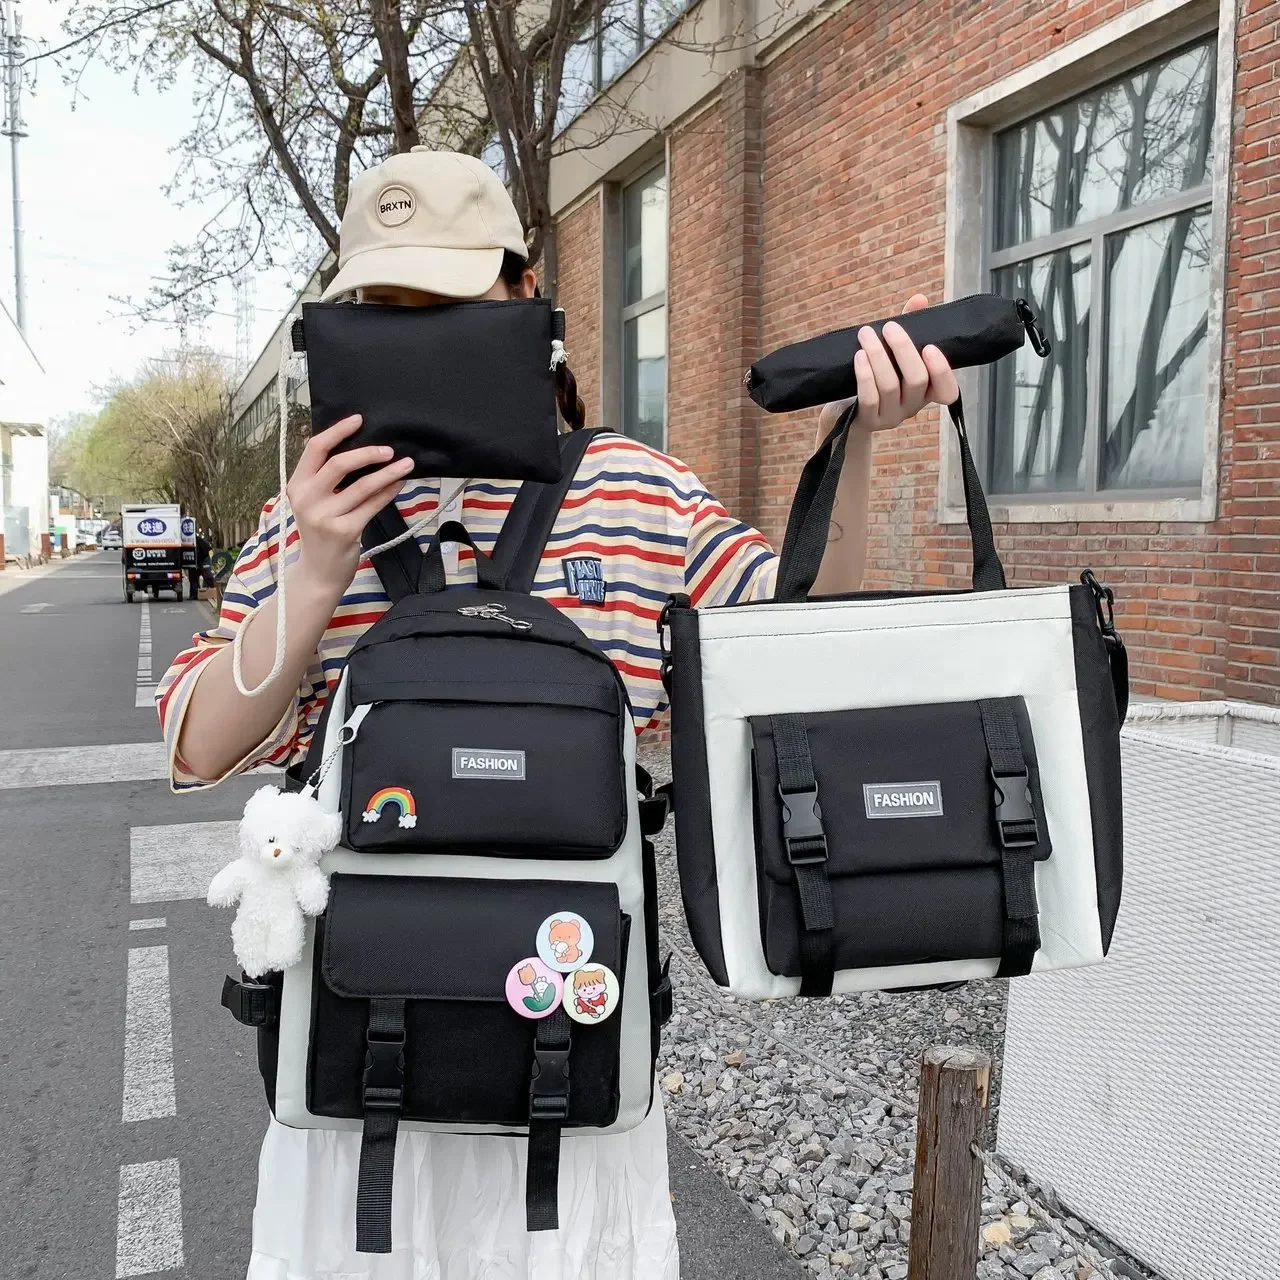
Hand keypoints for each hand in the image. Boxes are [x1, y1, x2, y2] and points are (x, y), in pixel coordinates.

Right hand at [285, 416, 412, 594]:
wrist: (319, 572)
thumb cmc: (321, 532)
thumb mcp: (314, 502)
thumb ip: (326, 478)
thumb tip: (361, 448)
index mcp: (297, 485)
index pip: (315, 449)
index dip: (338, 431)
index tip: (359, 419)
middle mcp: (306, 499)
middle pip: (339, 464)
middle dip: (368, 453)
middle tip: (389, 449)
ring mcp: (325, 517)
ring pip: (362, 486)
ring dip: (388, 473)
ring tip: (406, 463)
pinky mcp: (344, 531)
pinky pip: (372, 505)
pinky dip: (388, 492)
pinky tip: (399, 484)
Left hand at [817, 294, 959, 439]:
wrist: (845, 408)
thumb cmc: (877, 373)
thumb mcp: (894, 351)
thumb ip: (910, 326)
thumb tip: (919, 299)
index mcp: (926, 391)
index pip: (948, 391)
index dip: (942, 371)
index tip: (929, 347)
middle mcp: (913, 406)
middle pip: (917, 380)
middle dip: (903, 350)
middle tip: (889, 327)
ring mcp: (891, 416)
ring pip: (890, 386)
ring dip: (878, 356)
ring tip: (865, 334)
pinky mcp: (869, 421)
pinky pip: (869, 398)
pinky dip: (864, 375)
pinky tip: (859, 356)